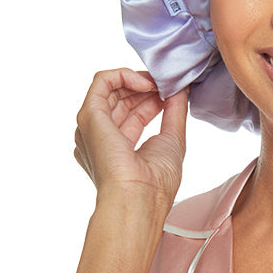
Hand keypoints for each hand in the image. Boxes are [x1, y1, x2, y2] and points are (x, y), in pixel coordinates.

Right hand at [73, 68, 187, 209]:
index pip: (132, 113)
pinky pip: (102, 81)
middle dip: (146, 88)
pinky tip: (146, 82)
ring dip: (139, 80)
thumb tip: (182, 88)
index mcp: (116, 148)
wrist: (139, 198)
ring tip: (160, 83)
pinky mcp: (89, 115)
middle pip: (121, 99)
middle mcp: (100, 138)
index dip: (152, 98)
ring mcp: (92, 127)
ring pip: (112, 88)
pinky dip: (125, 74)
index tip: (173, 93)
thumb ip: (175, 111)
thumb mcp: (172, 139)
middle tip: (168, 84)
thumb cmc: (155, 184)